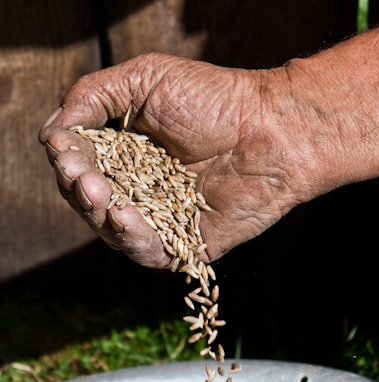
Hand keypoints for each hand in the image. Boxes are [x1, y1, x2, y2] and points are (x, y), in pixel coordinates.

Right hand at [39, 53, 307, 267]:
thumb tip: (53, 130)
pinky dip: (131, 238)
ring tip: (97, 192)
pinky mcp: (185, 244)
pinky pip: (148, 252)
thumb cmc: (213, 100)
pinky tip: (123, 218)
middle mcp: (141, 187)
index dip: (67, 159)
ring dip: (98, 213)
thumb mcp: (144, 79)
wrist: (271, 130)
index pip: (81, 163)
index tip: (62, 149)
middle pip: (90, 199)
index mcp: (127, 152)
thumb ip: (93, 96)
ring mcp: (162, 218)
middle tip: (80, 173)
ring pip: (111, 229)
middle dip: (79, 187)